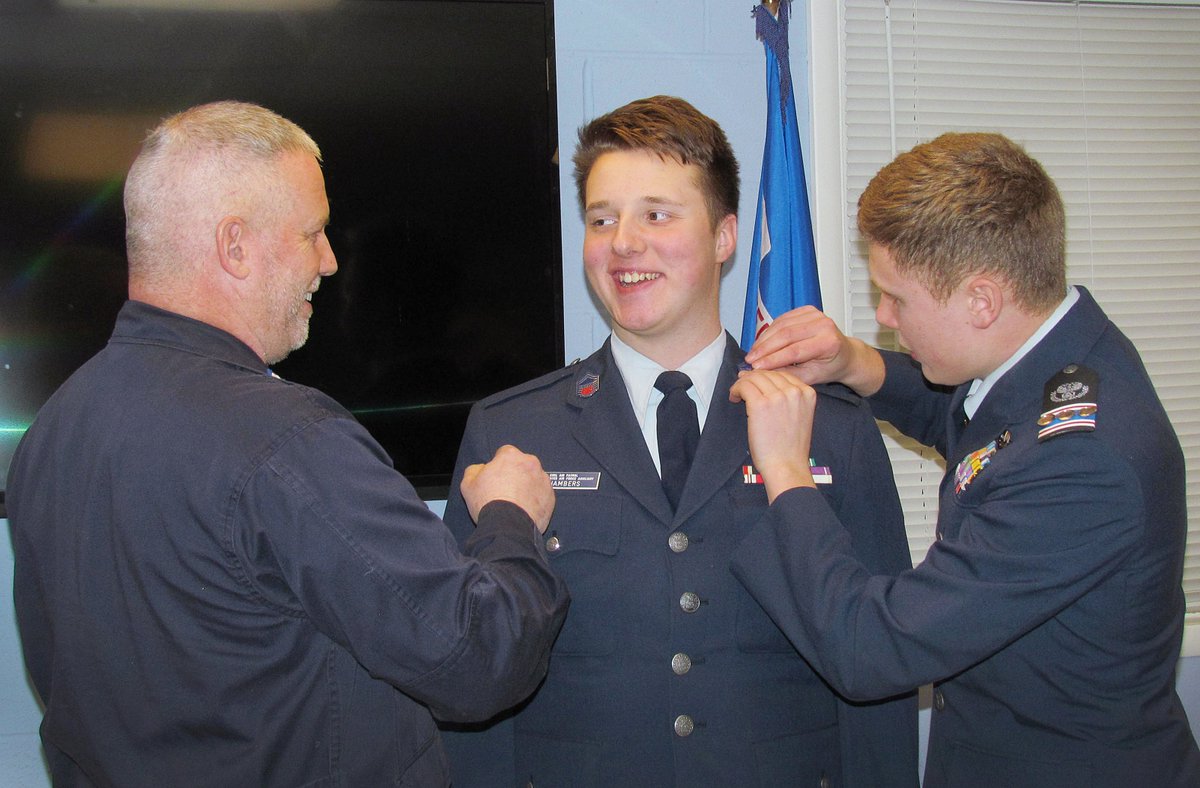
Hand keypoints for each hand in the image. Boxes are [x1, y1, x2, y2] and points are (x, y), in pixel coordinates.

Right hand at [460, 445, 554, 532]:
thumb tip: (481, 469)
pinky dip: (535, 500)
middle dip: (515, 474)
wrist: (507, 527)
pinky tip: (524, 510)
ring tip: (515, 503)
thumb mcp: (468, 484)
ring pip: (534, 479)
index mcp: (511, 456)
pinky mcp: (551, 497)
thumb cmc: (489, 504)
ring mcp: (543, 480)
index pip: (505, 453)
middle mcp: (530, 464)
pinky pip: (542, 495)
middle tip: (504, 490)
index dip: (498, 465)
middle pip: (522, 465)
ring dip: (527, 487)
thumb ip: (475, 470)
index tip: (495, 476)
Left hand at [729, 370, 817, 502]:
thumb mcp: (800, 416)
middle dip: (752, 378)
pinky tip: (734, 397)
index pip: (782, 374)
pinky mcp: (760, 403)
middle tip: (742, 385)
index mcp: (807, 393)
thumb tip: (767, 384)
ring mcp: (778, 396)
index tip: (756, 382)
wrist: (786, 466)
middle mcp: (794, 391)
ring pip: (754, 377)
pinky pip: (744, 386)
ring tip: (737, 393)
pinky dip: (736, 389)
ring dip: (742, 383)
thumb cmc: (790, 448)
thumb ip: (790, 399)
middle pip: (768, 374)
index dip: (766, 377)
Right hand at [743, 306, 883, 395]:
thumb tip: (764, 373)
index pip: (795, 351)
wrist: (844, 354)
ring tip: (753, 353)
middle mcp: (824, 324)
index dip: (773, 359)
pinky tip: (761, 342)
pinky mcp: (807, 310)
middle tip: (750, 360)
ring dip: (764, 339)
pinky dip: (769, 331)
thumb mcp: (811, 377)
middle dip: (764, 348)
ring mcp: (816, 314)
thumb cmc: (830, 367)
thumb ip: (789, 374)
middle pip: (786, 335)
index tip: (757, 368)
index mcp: (828, 342)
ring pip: (781, 325)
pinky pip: (782, 319)